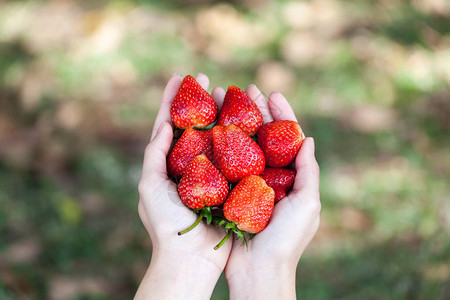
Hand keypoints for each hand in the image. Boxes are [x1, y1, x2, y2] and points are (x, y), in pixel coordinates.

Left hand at [135, 74, 231, 299]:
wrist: (190, 257)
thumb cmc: (165, 223)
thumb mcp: (150, 185)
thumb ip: (154, 154)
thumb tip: (162, 125)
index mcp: (169, 163)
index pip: (168, 124)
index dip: (172, 100)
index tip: (179, 77)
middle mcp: (191, 164)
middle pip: (196, 124)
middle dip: (201, 101)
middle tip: (208, 80)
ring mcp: (212, 172)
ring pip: (218, 136)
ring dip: (222, 113)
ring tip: (228, 92)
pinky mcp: (230, 183)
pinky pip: (236, 156)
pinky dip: (240, 138)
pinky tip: (247, 121)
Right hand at [212, 85, 320, 299]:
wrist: (258, 272)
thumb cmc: (287, 240)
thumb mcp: (307, 205)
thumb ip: (309, 172)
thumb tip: (308, 138)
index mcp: (291, 177)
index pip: (288, 138)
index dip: (282, 114)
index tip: (272, 92)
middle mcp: (270, 176)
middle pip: (263, 136)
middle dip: (255, 111)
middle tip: (244, 88)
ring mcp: (249, 183)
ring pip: (242, 145)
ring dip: (235, 122)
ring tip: (224, 100)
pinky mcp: (230, 192)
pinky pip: (225, 164)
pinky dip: (220, 145)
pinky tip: (211, 129)